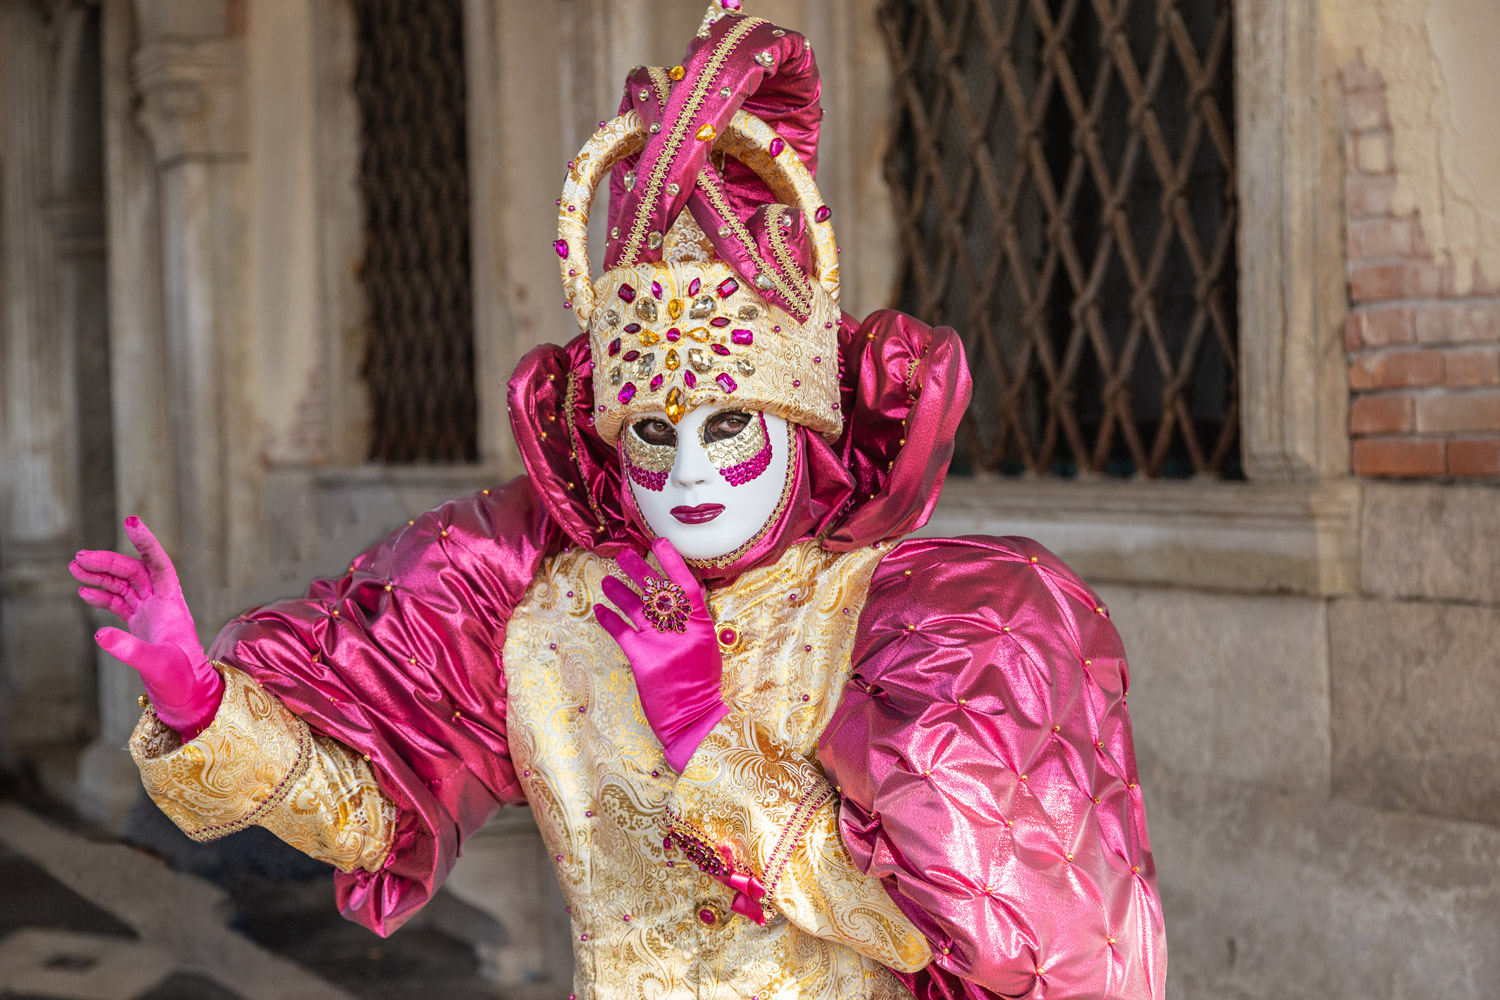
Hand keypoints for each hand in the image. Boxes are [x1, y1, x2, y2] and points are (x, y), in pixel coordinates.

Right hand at [69, 516, 222, 738]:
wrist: (187, 694)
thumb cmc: (180, 680)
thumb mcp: (155, 665)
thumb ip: (129, 650)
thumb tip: (100, 634)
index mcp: (171, 604)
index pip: (160, 564)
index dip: (146, 542)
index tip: (130, 521)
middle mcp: (163, 603)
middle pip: (135, 571)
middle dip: (107, 561)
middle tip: (78, 558)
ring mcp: (152, 613)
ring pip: (126, 585)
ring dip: (101, 575)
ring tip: (74, 568)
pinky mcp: (143, 624)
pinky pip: (121, 602)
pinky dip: (103, 595)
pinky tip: (84, 591)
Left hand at [594, 537, 729, 770]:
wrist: (694, 720)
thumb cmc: (700, 686)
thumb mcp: (705, 650)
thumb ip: (692, 624)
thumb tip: (680, 598)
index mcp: (700, 626)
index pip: (686, 585)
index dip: (672, 562)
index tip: (658, 543)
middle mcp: (681, 630)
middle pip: (656, 591)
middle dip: (638, 569)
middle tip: (622, 554)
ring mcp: (662, 644)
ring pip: (635, 608)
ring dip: (619, 592)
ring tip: (606, 581)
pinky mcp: (643, 660)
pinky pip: (621, 631)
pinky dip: (608, 618)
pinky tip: (599, 609)